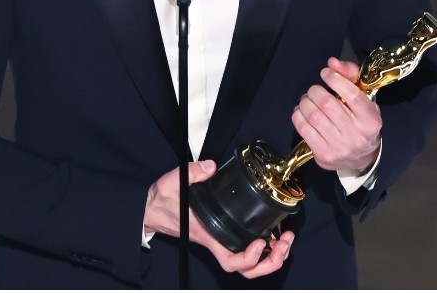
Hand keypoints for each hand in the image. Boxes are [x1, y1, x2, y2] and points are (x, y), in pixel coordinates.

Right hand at [144, 160, 293, 277]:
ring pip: (250, 263)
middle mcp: (218, 241)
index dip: (250, 258)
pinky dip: (264, 246)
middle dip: (271, 261)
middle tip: (284, 243)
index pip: (230, 261)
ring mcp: (222, 240)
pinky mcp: (224, 233)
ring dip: (271, 256)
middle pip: (247, 269)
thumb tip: (210, 167)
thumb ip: (191, 173)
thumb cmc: (161, 203)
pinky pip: (247, 249)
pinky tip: (272, 232)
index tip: (260, 242)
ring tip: (285, 240)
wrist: (152, 209)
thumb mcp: (172, 183)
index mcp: (208, 235)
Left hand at [291, 58, 381, 170]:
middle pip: (327, 104)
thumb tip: (332, 62)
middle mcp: (356, 135)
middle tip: (314, 90)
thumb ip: (351, 77)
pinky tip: (302, 112)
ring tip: (307, 99)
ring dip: (305, 102)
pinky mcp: (323, 155)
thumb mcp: (364, 99)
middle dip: (315, 91)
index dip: (335, 79)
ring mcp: (339, 147)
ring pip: (313, 115)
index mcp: (371, 120)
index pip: (352, 95)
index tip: (326, 73)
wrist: (361, 159)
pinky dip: (298, 115)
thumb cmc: (361, 123)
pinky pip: (303, 128)